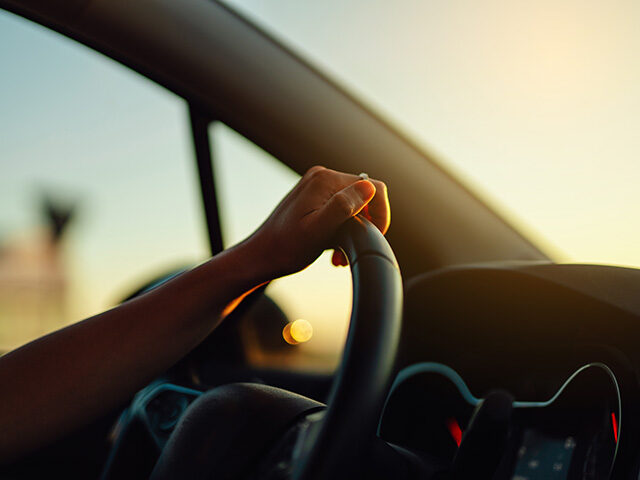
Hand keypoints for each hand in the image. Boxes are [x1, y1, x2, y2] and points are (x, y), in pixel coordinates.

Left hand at [247, 166, 389, 278]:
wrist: (260, 256)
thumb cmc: (286, 249)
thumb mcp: (318, 231)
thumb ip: (343, 207)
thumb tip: (369, 188)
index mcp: (325, 181)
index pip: (374, 188)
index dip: (381, 214)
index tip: (374, 237)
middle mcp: (322, 177)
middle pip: (364, 196)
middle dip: (364, 225)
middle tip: (348, 252)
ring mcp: (317, 186)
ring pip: (354, 205)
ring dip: (353, 230)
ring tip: (338, 254)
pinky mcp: (314, 197)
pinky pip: (340, 208)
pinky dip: (342, 228)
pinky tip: (332, 248)